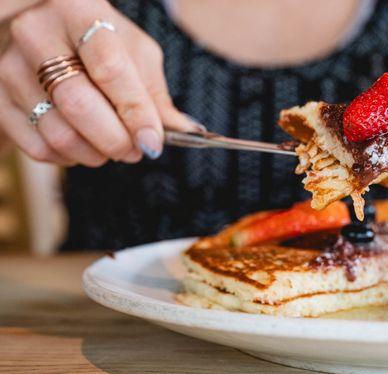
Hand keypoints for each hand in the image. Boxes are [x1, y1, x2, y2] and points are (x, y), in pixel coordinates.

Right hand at [0, 0, 194, 165]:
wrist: (51, 31)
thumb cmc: (101, 41)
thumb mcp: (135, 53)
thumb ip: (156, 92)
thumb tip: (183, 131)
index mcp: (80, 12)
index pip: (109, 69)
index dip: (135, 112)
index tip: (154, 142)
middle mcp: (37, 35)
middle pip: (79, 105)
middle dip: (116, 140)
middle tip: (136, 151)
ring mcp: (11, 68)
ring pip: (58, 133)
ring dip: (96, 154)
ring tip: (114, 148)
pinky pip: (39, 148)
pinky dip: (70, 158)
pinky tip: (85, 146)